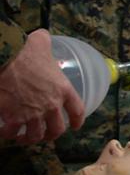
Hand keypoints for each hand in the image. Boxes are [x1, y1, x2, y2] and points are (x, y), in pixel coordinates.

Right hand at [0, 29, 84, 143]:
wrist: (7, 60)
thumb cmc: (24, 50)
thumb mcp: (41, 43)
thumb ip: (45, 43)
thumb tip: (42, 36)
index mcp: (63, 89)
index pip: (77, 110)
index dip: (77, 120)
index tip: (75, 126)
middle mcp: (52, 105)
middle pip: (57, 129)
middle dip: (50, 135)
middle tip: (44, 135)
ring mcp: (33, 113)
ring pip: (35, 135)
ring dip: (29, 138)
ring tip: (22, 138)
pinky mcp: (14, 118)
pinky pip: (12, 132)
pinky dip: (8, 134)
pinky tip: (4, 132)